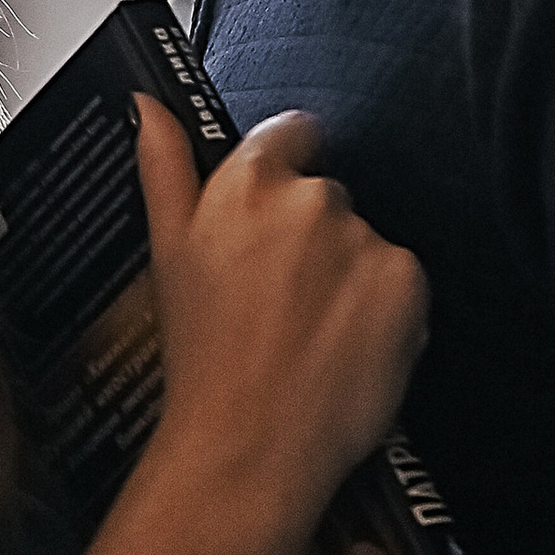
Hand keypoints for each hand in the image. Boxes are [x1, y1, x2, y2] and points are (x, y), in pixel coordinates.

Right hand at [132, 98, 427, 526]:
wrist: (248, 449)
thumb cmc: (202, 359)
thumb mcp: (167, 254)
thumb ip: (164, 165)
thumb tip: (148, 105)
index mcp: (250, 183)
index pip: (291, 133)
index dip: (286, 170)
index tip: (275, 217)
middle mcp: (311, 199)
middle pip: (327, 196)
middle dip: (312, 238)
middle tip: (280, 300)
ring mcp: (363, 239)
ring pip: (364, 243)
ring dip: (348, 276)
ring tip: (308, 335)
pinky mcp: (406, 281)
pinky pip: (401, 283)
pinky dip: (384, 311)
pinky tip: (344, 349)